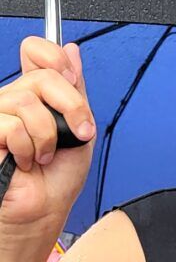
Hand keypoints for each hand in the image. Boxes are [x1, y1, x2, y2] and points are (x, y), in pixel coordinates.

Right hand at [0, 37, 94, 230]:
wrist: (43, 210)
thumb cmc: (58, 178)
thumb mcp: (79, 129)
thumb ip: (75, 90)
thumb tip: (72, 51)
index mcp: (35, 95)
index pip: (36, 51)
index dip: (56, 58)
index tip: (73, 82)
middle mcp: (13, 100)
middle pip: (42, 75)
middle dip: (71, 106)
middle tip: (77, 132)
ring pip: (27, 101)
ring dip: (47, 136)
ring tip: (43, 155)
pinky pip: (11, 125)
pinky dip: (28, 148)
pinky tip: (25, 161)